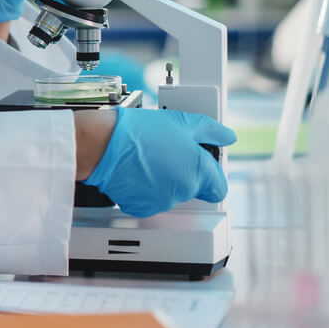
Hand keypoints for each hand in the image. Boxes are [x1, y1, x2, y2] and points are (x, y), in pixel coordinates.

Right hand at [84, 108, 233, 217]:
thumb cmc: (138, 132)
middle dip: (184, 172)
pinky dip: (146, 188)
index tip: (201, 163)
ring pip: (171, 194)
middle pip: (194, 188)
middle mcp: (183, 191)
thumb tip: (227, 136)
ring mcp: (161, 201)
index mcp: (198, 172)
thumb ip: (211, 130)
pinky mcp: (140, 207)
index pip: (219, 188)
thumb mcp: (181, 121)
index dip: (211, 174)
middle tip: (169, 152)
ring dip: (165, 180)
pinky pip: (150, 200)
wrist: (101, 145)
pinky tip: (137, 170)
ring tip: (149, 158)